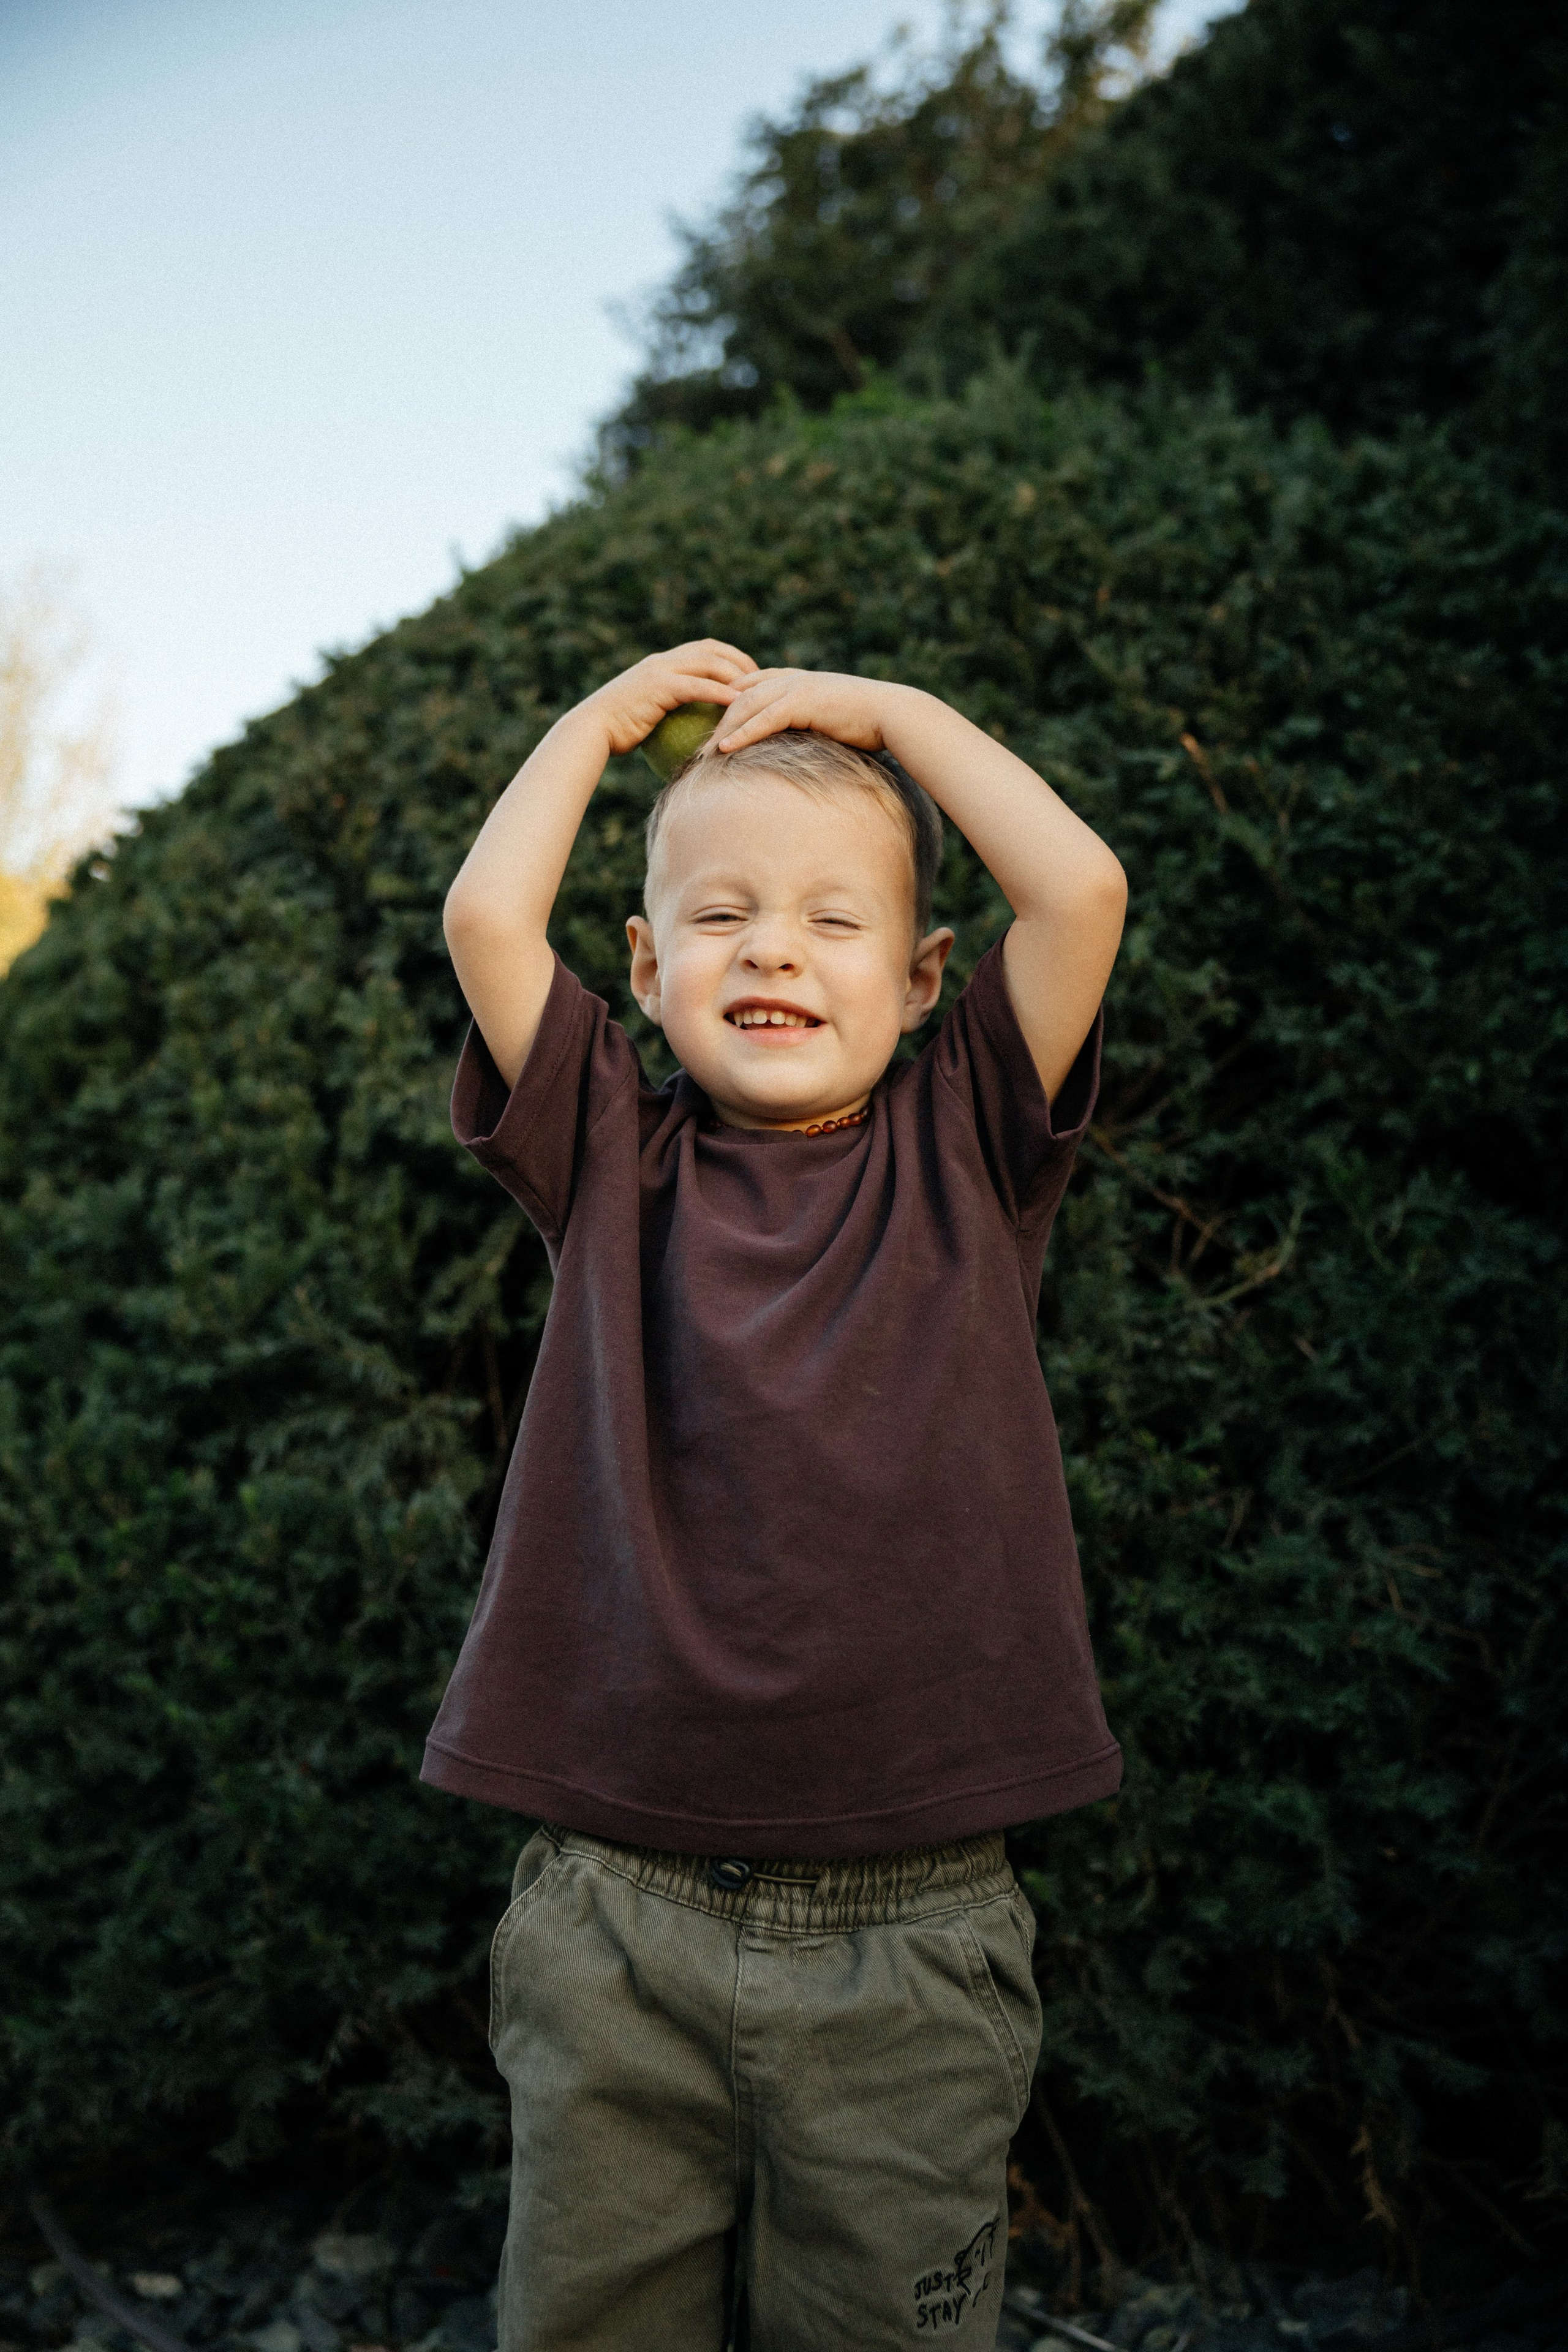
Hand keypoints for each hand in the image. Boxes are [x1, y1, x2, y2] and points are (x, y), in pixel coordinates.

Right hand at [584, 640, 757, 758]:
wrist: (592, 730)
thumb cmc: (617, 732)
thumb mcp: (646, 717)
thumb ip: (667, 713)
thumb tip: (686, 731)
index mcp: (661, 664)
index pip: (703, 649)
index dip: (730, 657)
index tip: (749, 675)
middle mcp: (663, 661)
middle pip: (712, 649)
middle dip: (740, 659)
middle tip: (762, 680)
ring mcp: (660, 670)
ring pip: (708, 663)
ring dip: (736, 674)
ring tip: (756, 692)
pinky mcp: (659, 686)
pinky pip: (697, 686)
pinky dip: (719, 692)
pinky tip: (737, 704)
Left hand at [713, 668, 901, 755]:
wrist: (891, 714)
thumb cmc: (866, 724)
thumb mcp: (827, 722)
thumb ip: (805, 727)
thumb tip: (794, 749)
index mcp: (795, 681)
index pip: (749, 688)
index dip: (725, 705)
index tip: (707, 728)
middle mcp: (790, 679)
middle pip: (739, 696)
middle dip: (715, 719)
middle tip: (696, 745)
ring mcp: (796, 687)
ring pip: (746, 706)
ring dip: (722, 730)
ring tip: (703, 753)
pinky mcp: (803, 702)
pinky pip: (764, 718)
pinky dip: (742, 734)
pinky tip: (725, 749)